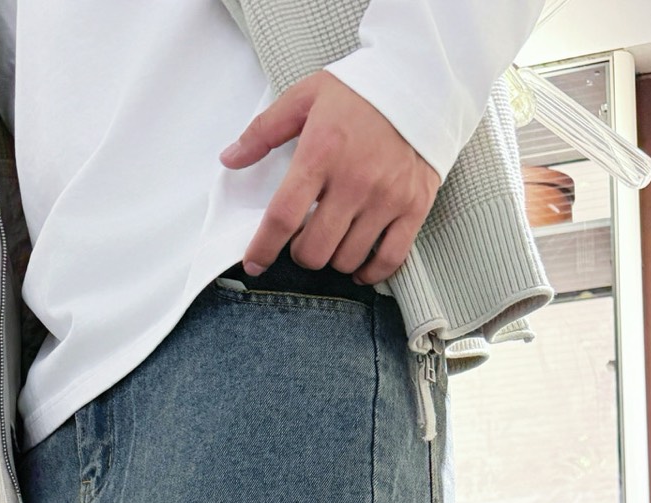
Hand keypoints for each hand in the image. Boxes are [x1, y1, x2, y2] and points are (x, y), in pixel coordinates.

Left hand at [221, 71, 438, 285]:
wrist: (420, 81)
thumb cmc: (360, 91)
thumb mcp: (306, 97)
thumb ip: (264, 130)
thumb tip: (230, 158)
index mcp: (321, 153)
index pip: (283, 217)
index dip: (263, 248)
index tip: (254, 263)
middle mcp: (354, 180)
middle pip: (314, 249)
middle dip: (300, 253)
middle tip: (303, 238)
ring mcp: (386, 197)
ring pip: (347, 260)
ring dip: (332, 259)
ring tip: (333, 239)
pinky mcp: (413, 207)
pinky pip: (389, 260)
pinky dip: (370, 272)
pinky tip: (359, 264)